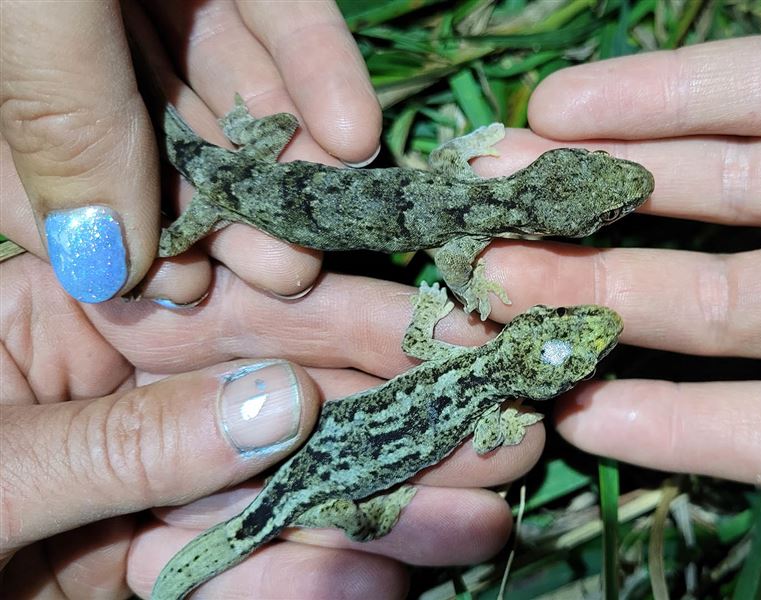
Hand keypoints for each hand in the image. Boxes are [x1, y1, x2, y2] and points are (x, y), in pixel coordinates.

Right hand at [0, 0, 379, 305]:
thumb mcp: (32, 17)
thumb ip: (62, 124)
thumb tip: (98, 265)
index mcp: (16, 65)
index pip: (55, 171)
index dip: (123, 235)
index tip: (181, 290)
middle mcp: (89, 39)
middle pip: (165, 142)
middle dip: (230, 211)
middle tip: (286, 273)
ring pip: (235, 89)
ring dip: (291, 156)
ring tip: (335, 217)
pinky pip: (286, 17)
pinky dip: (322, 71)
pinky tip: (357, 131)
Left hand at [0, 254, 530, 597]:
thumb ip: (120, 439)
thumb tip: (281, 403)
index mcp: (69, 322)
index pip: (238, 304)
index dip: (358, 319)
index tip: (457, 335)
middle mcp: (127, 395)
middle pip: (287, 397)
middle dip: (400, 417)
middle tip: (506, 429)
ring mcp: (145, 489)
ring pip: (281, 491)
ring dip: (384, 505)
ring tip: (484, 515)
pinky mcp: (146, 571)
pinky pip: (239, 570)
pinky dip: (308, 580)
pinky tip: (387, 576)